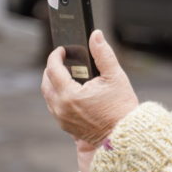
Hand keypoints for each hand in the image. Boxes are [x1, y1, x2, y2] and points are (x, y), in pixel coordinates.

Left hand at [41, 30, 138, 148]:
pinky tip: (71, 93)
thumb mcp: (115, 76)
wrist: (125, 136)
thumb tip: (95, 35)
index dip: (56, 55)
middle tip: (62, 61)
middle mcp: (61, 108)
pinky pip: (55, 108)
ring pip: (48, 96)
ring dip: (53, 84)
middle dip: (51, 69)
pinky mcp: (66, 127)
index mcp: (70, 94)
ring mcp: (62, 119)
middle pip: (46, 83)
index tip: (62, 50)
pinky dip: (58, 97)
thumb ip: (103, 53)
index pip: (53, 69)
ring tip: (66, 75)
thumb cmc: (122, 107)